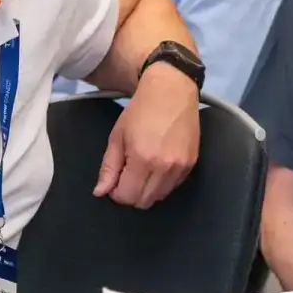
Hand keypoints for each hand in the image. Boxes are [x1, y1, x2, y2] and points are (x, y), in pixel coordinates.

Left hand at [94, 64, 199, 208]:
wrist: (172, 91)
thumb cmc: (140, 111)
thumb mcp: (117, 136)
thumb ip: (109, 167)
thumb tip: (100, 192)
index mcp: (142, 160)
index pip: (127, 196)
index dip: (116, 192)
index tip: (116, 178)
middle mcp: (164, 169)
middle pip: (144, 201)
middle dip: (131, 193)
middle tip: (128, 174)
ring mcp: (181, 167)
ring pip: (160, 196)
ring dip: (148, 189)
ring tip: (144, 168)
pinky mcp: (192, 164)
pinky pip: (174, 186)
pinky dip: (163, 183)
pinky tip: (158, 165)